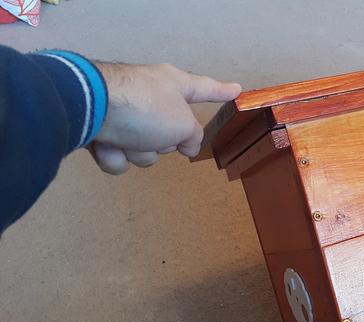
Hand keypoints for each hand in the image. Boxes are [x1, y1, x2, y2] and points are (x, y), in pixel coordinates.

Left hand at [89, 63, 241, 174]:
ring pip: (143, 148)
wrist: (88, 107)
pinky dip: (113, 155)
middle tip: (155, 136)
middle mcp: (150, 96)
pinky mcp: (100, 128)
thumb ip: (193, 136)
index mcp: (174, 85)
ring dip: (137, 151)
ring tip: (125, 140)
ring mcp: (124, 113)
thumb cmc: (144, 109)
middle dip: (163, 143)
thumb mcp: (183, 125)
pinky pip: (118, 154)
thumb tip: (186, 144)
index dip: (223, 91)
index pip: (206, 89)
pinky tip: (106, 145)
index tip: (237, 90)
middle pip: (170, 132)